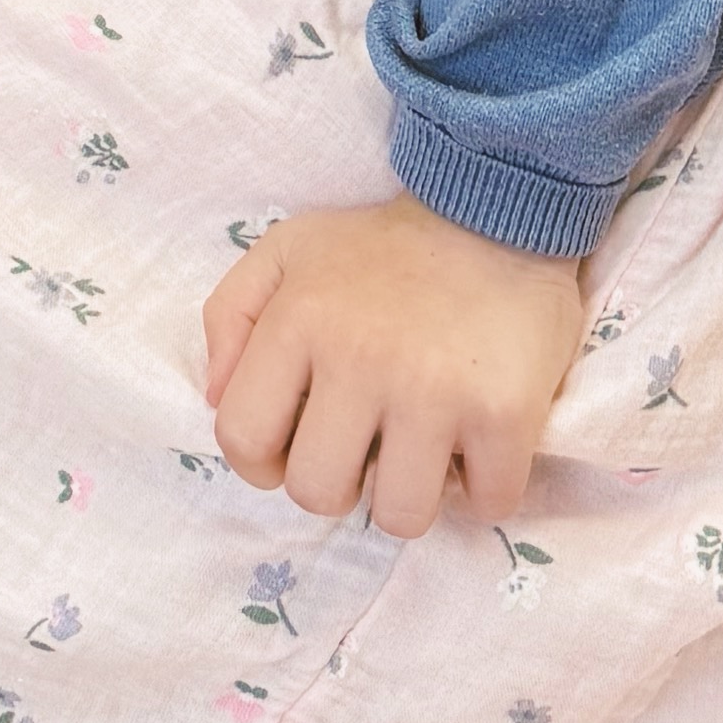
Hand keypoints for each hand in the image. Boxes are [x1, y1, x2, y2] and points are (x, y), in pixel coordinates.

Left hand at [201, 195, 583, 538]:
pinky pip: (485, 504)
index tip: (295, 449)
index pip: (243, 439)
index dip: (262, 465)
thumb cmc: (382, 245)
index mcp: (298, 321)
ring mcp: (434, 390)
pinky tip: (477, 444)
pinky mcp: (505, 412)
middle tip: (366, 446)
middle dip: (339, 484)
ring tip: (421, 450)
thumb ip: (231, 316)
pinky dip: (482, 488)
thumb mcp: (286, 250)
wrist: (497, 206)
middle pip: (317, 492)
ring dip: (410, 497)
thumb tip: (217, 400)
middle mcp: (360, 359)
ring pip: (399, 516)